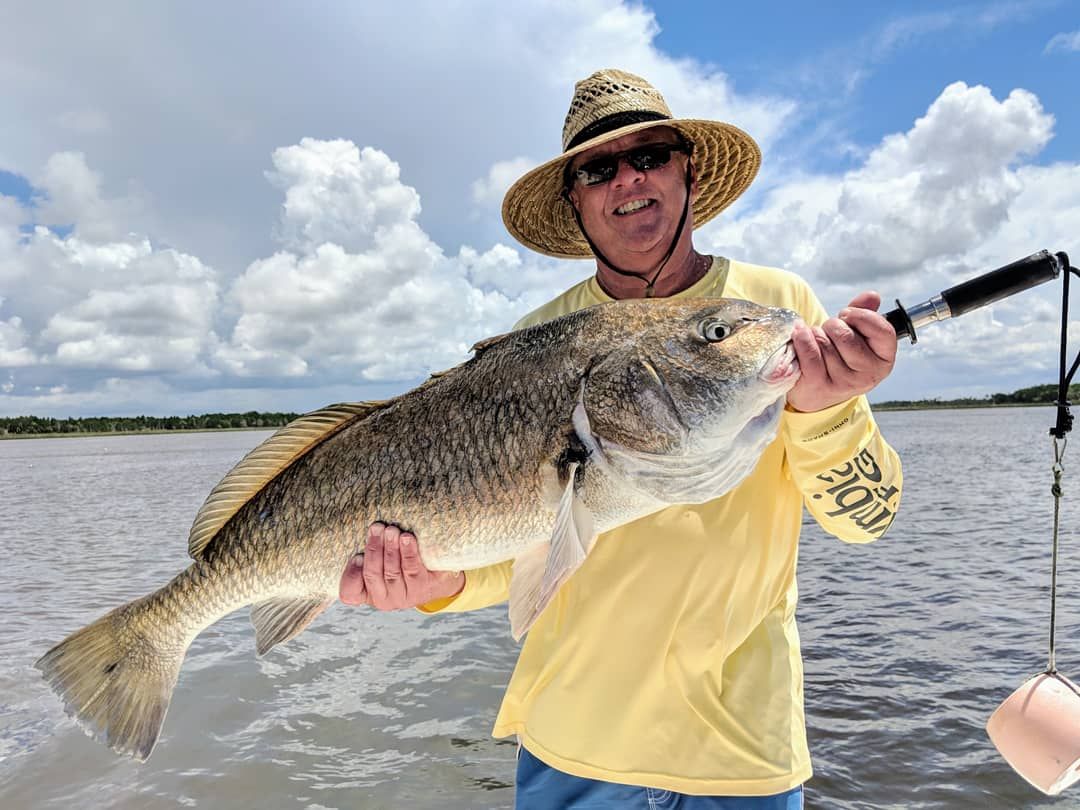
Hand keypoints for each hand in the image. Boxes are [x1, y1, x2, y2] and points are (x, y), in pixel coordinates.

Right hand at [339, 522, 464, 608]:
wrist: (436, 574)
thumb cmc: (400, 562)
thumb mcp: (381, 560)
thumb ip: (371, 551)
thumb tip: (367, 529)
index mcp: (366, 593)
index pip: (349, 593)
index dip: (351, 575)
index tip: (356, 556)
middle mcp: (383, 600)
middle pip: (372, 575)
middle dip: (374, 549)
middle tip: (377, 528)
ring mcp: (403, 597)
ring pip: (392, 572)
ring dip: (390, 549)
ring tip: (391, 530)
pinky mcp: (422, 589)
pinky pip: (412, 570)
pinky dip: (408, 553)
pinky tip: (407, 538)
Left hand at [786, 291, 896, 412]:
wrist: (816, 389)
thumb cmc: (840, 355)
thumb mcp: (856, 335)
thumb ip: (864, 313)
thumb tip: (872, 296)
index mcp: (884, 359)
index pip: (882, 330)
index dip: (861, 316)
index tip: (847, 314)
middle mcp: (868, 374)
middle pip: (846, 335)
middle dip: (832, 325)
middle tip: (829, 330)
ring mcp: (844, 383)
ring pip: (824, 342)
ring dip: (816, 333)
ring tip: (817, 339)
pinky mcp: (820, 386)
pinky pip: (809, 353)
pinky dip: (802, 339)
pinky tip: (800, 335)